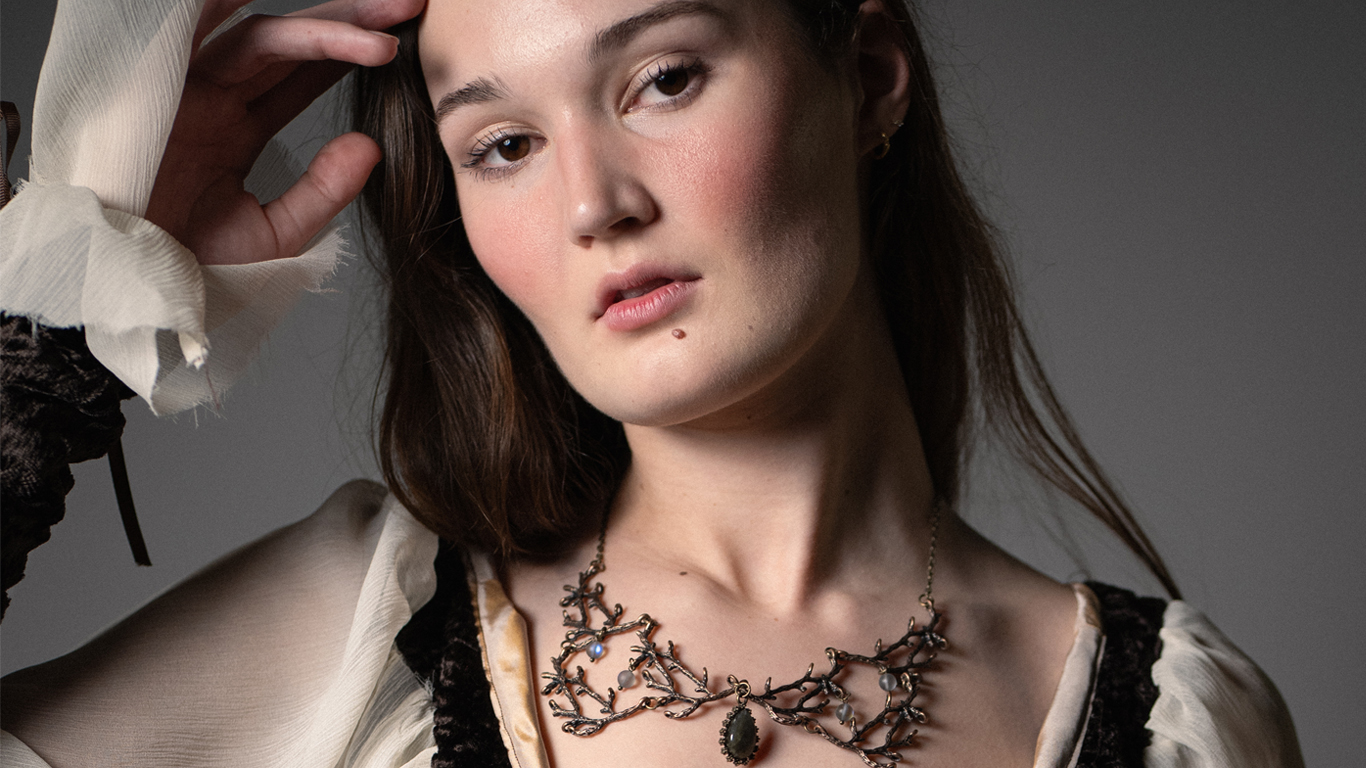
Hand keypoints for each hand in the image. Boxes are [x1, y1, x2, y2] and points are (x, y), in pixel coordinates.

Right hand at [144, 0, 423, 265]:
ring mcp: (187, 87)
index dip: (352, 54)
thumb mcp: (274, 233)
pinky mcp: (158, 86)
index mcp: (236, 126)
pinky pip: (198, 30)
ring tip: (381, 13)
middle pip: (291, 43)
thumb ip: (323, 190)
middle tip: (411, 6)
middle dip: (352, 20)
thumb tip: (371, 146)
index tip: (406, 42)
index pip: (302, 76)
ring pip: (262, 34)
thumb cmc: (188, 263)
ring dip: (324, 23)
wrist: (127, 281)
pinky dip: (231, 7)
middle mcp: (214, 97)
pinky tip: (283, 5)